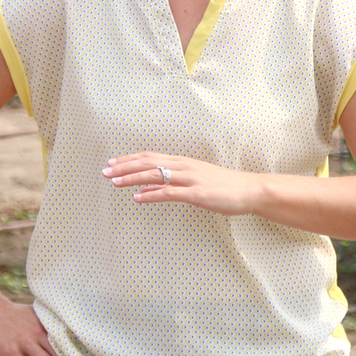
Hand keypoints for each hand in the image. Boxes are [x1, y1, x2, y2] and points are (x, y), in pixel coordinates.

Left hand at [103, 152, 265, 214]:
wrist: (251, 190)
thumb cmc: (226, 187)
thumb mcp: (197, 180)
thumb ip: (173, 183)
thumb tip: (148, 188)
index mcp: (184, 162)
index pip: (150, 157)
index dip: (129, 159)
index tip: (112, 163)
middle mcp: (185, 167)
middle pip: (148, 163)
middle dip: (124, 166)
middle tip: (105, 171)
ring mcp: (191, 179)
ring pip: (155, 174)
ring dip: (132, 178)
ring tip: (114, 182)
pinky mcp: (197, 194)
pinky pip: (169, 193)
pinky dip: (151, 194)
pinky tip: (137, 198)